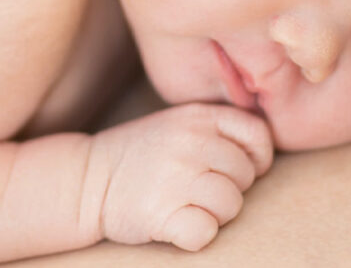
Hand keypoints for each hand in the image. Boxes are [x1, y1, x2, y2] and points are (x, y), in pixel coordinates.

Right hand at [91, 103, 273, 251]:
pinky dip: (194, 235)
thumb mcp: (178, 123)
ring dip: (213, 213)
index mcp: (198, 116)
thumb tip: (264, 153)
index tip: (233, 169)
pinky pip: (206, 233)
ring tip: (184, 203)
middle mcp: (190, 142)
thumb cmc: (141, 155)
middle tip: (195, 188)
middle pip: (245, 176)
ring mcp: (175, 177)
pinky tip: (174, 222)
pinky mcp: (161, 212)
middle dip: (229, 188)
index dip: (255, 159)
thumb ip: (217, 129)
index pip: (258, 135)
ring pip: (231, 205)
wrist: (86, 178)